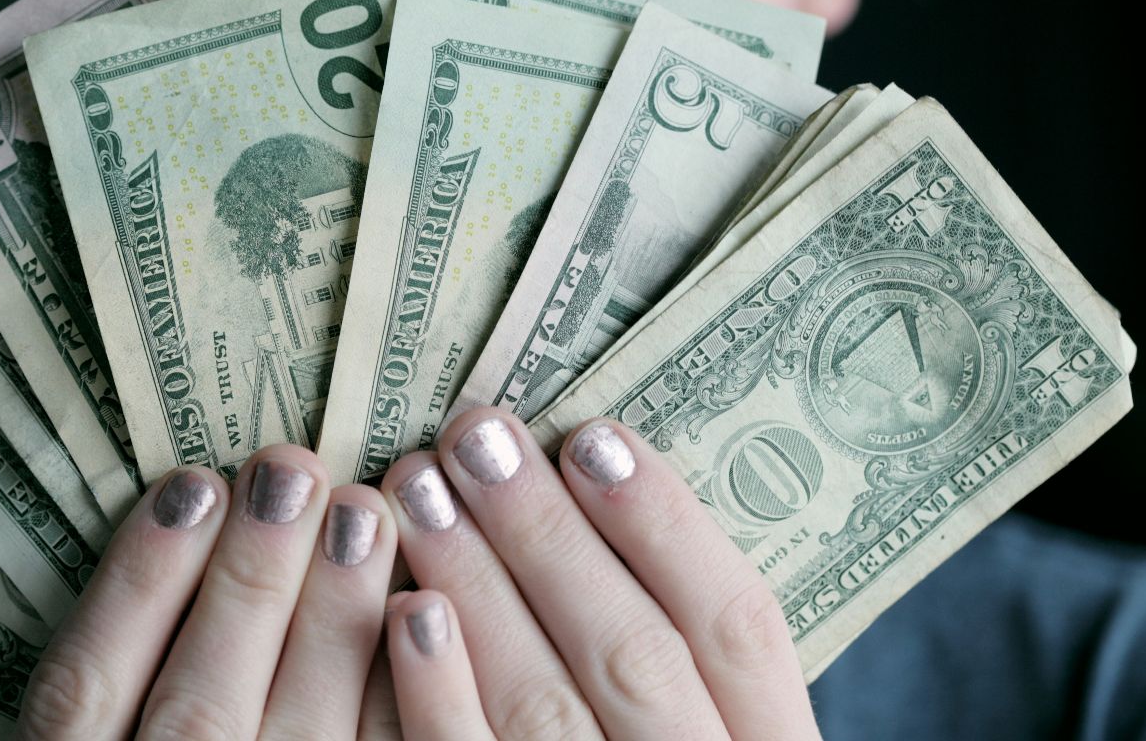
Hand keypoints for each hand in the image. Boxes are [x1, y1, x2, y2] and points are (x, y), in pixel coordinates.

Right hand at [16, 445, 400, 739]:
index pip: (85, 691)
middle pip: (198, 712)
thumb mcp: (106, 728)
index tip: (193, 484)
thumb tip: (204, 504)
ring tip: (361, 514)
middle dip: (248, 583)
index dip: (139, 581)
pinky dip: (401, 704)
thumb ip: (133, 656)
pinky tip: (421, 618)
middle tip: (293, 472)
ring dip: (330, 627)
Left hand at [377, 410, 820, 740]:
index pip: (739, 627)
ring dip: (479, 588)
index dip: (667, 525)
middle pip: (633, 655)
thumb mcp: (709, 729)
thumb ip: (674, 648)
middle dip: (549, 535)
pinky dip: (439, 695)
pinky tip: (406, 613)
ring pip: (546, 710)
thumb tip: (588, 480)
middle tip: (476, 435)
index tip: (594, 435)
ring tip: (419, 488)